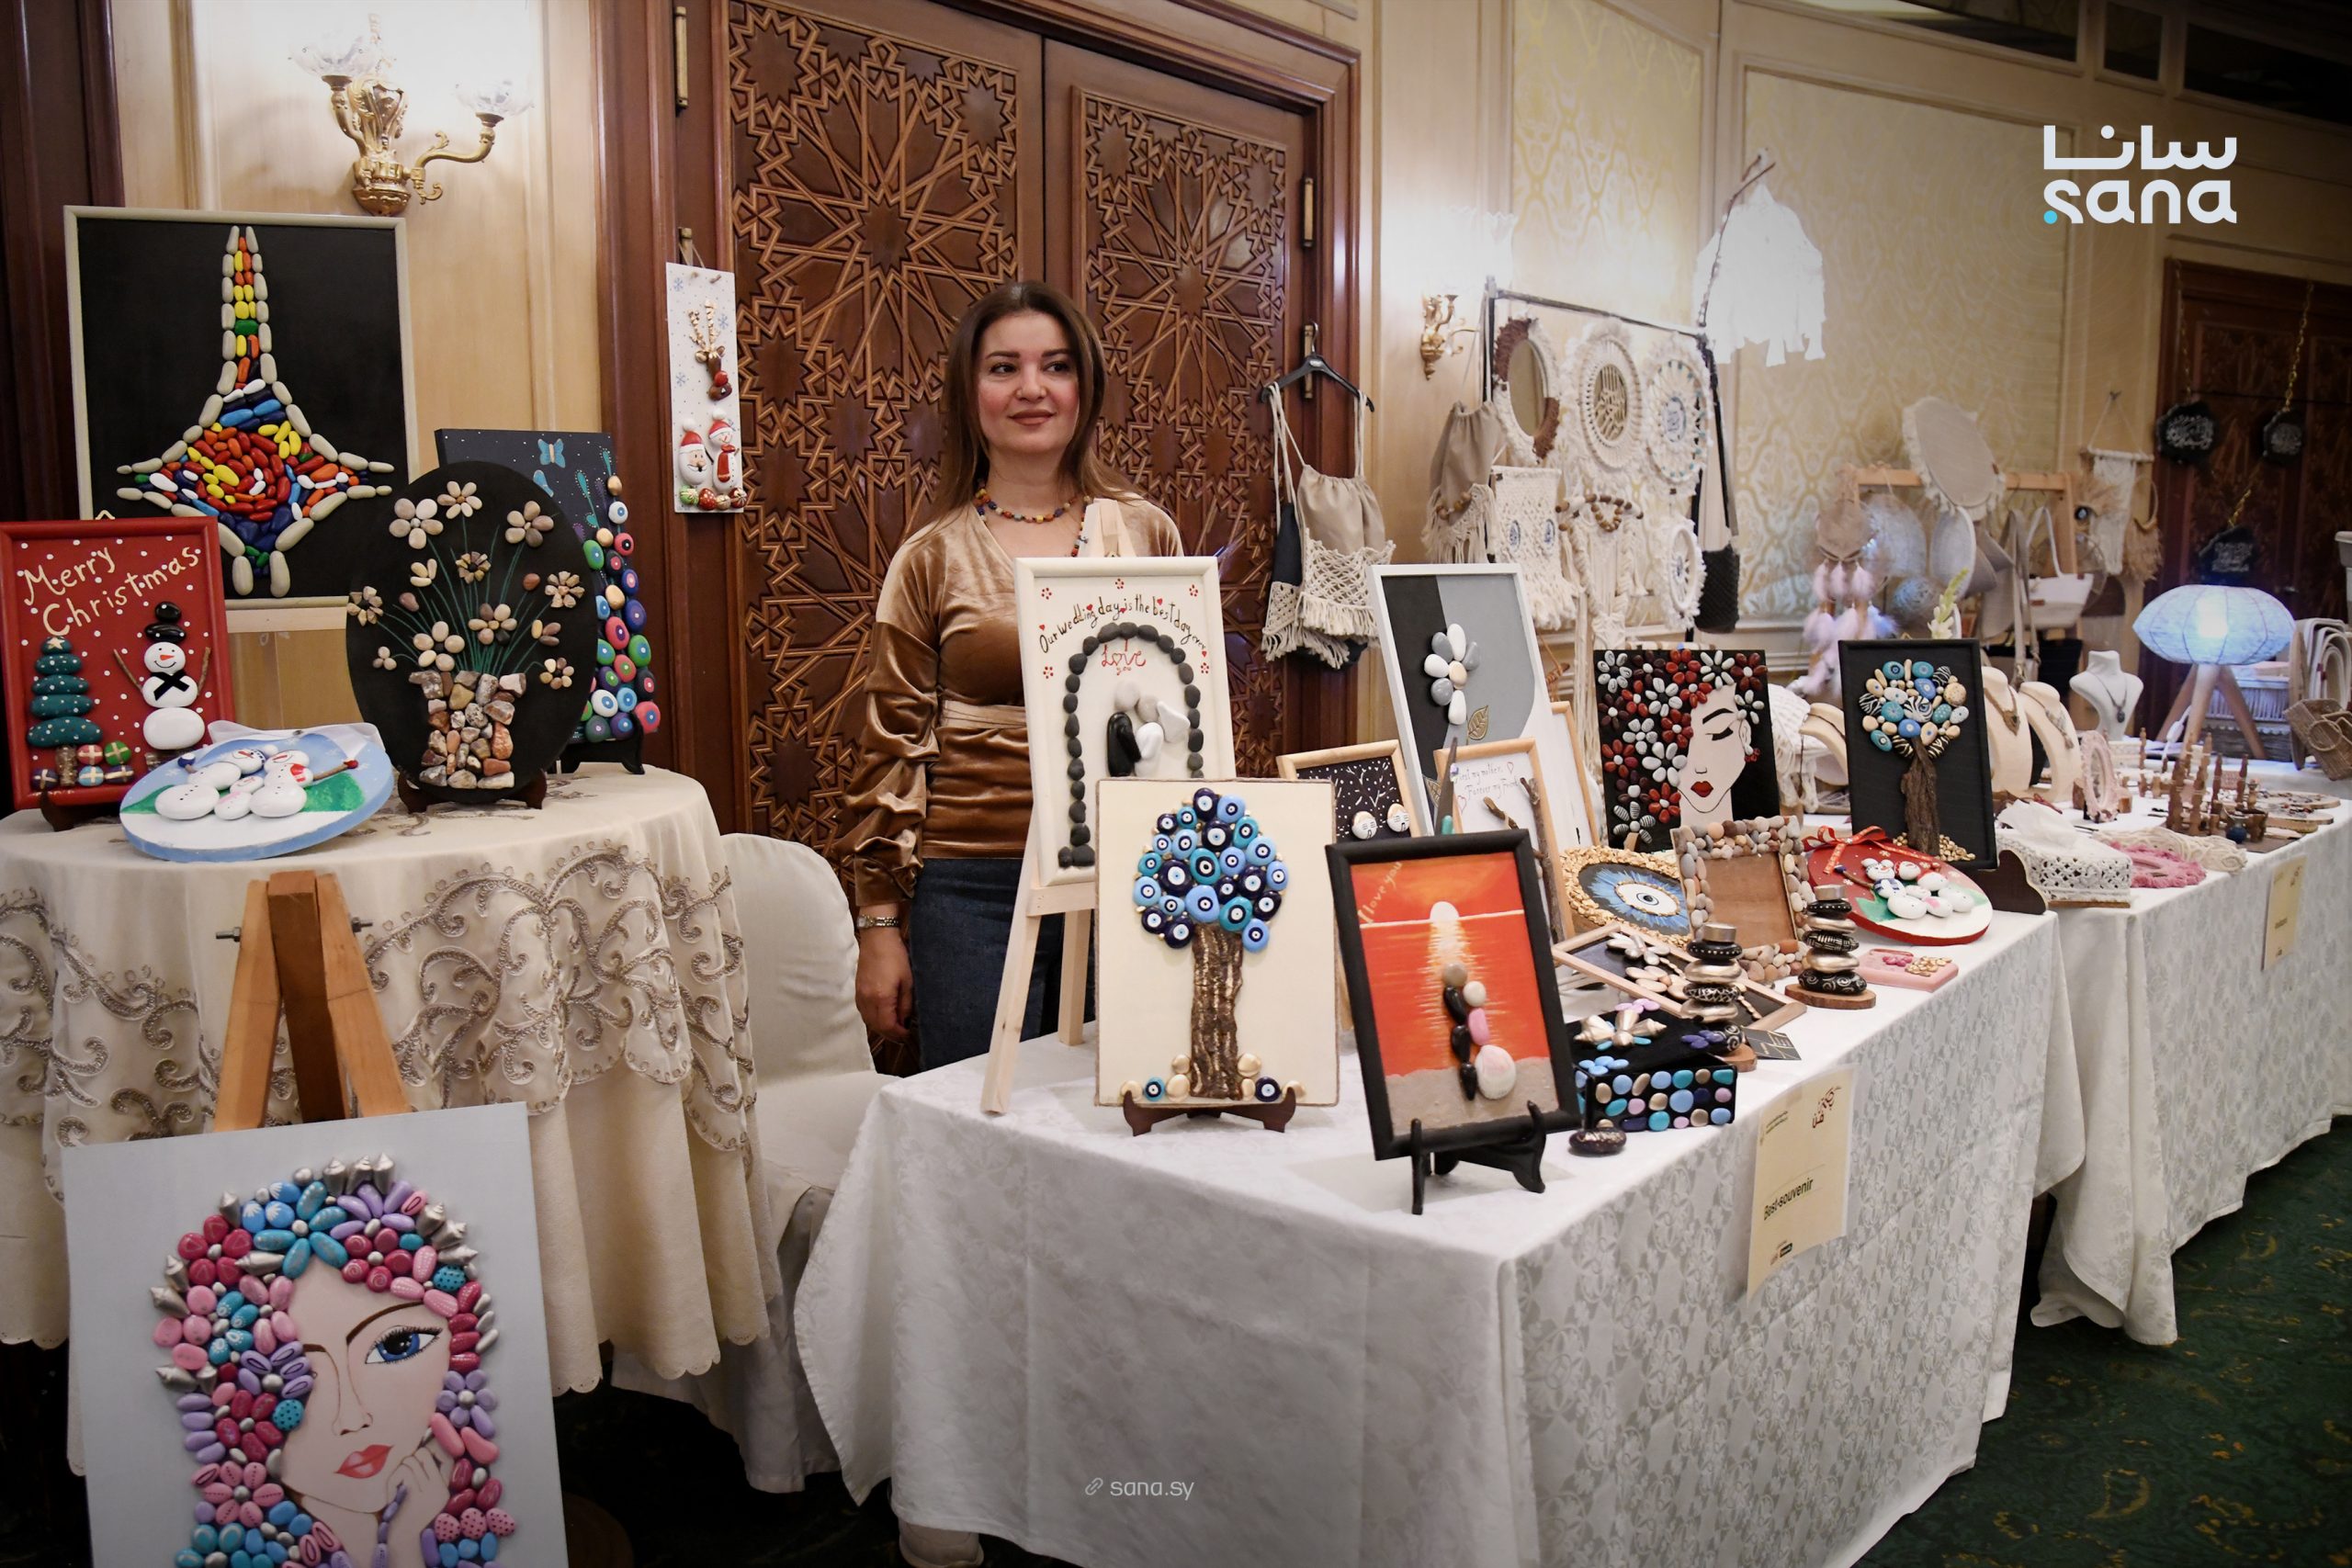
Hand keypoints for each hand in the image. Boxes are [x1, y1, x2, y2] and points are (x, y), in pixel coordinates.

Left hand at [383, 1440, 456, 1567]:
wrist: (402, 1541)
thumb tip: (417, 1454)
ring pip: (411, 1461)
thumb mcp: (423, 1501)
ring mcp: (429, 1490)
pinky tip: (391, 1495)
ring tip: (396, 1487)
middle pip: (424, 1454)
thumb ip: (425, 1481)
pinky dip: (392, 1481)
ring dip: (398, 1471)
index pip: (447, 1457)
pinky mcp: (416, 1493)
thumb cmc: (407, 1519)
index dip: (435, 1446)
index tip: (423, 1443)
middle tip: (403, 1475)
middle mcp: (440, 1488)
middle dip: (410, 1460)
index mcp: (444, 1490)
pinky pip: (403, 1471)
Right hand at [855, 927, 913, 1040]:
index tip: (907, 1036)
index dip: (898, 1035)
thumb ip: (906, 1004)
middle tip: (902, 1035)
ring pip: (868, 1021)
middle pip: (876, 1027)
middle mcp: (867, 1000)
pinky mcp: (857, 991)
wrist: (877, 938)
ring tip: (894, 1027)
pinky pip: (863, 1012)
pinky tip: (882, 1015)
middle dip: (890, 1034)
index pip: (888, 1026)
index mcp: (881, 998)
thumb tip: (904, 1021)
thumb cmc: (896, 956)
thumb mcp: (908, 981)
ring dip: (881, 1027)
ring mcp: (860, 995)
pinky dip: (873, 1018)